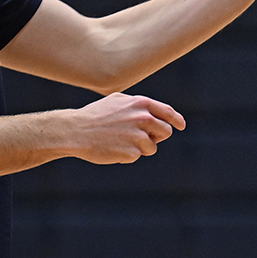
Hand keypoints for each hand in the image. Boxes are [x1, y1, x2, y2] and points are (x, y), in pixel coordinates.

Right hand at [71, 92, 185, 163]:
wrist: (75, 131)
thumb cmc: (95, 115)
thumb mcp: (117, 101)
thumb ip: (138, 104)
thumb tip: (155, 112)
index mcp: (141, 104)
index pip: (168, 113)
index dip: (177, 120)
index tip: (181, 126)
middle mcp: (143, 118)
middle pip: (165, 131)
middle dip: (157, 136)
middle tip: (142, 137)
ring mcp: (138, 136)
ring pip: (152, 147)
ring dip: (141, 147)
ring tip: (121, 141)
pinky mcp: (131, 152)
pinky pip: (137, 156)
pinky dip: (128, 155)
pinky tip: (114, 148)